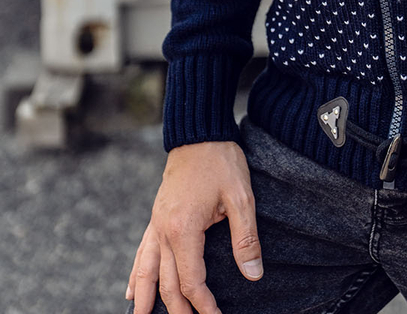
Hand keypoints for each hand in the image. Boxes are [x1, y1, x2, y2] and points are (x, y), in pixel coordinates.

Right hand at [126, 140, 262, 313]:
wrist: (199, 132)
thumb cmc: (221, 162)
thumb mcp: (241, 197)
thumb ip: (245, 238)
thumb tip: (253, 274)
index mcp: (183, 229)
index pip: (190, 280)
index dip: (203, 304)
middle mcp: (163, 231)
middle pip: (166, 283)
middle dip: (177, 310)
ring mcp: (156, 223)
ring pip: (146, 271)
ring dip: (145, 299)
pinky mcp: (156, 216)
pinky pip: (141, 252)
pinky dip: (135, 275)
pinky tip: (130, 291)